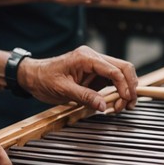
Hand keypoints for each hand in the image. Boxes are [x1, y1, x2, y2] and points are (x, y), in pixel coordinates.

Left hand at [19, 45, 137, 113]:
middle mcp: (93, 58)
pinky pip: (112, 80)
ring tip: (122, 107)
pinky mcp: (94, 74)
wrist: (33, 76)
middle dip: (130, 86)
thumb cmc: (44, 79)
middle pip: (122, 68)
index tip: (126, 100)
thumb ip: (84, 96)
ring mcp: (95, 65)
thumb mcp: (63, 89)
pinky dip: (117, 91)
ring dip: (125, 89)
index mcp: (86, 57)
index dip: (124, 85)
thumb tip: (103, 106)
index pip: (113, 69)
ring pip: (120, 74)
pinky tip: (116, 103)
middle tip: (128, 105)